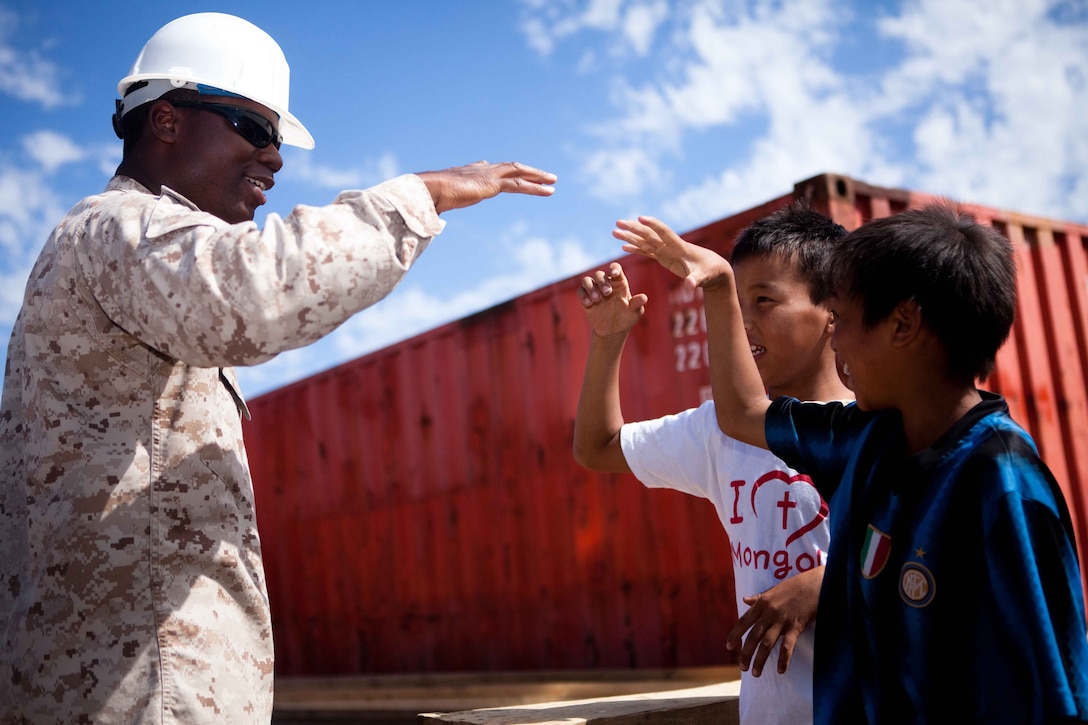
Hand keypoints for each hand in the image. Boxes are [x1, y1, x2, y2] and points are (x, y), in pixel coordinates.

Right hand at [417, 161, 555, 213]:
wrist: (430, 189)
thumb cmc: (429, 197)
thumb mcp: (437, 200)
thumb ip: (440, 203)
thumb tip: (432, 210)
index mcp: (468, 172)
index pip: (487, 168)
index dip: (500, 171)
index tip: (508, 172)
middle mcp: (480, 169)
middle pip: (510, 168)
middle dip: (527, 172)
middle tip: (543, 176)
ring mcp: (488, 174)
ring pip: (519, 173)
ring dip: (537, 177)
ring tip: (553, 182)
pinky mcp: (493, 184)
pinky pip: (520, 184)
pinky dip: (536, 187)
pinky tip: (548, 191)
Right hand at [577, 262, 647, 337]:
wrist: (613, 331)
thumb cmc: (626, 318)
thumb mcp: (634, 312)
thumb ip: (637, 304)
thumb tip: (644, 298)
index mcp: (619, 282)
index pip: (615, 268)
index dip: (614, 268)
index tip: (614, 273)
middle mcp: (606, 284)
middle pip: (600, 274)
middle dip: (602, 282)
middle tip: (607, 293)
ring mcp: (595, 290)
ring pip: (587, 280)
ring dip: (590, 287)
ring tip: (596, 299)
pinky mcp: (586, 298)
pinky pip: (580, 292)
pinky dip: (583, 295)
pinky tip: (589, 303)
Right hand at [613, 216, 731, 290]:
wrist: (713, 269)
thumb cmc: (710, 272)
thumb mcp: (703, 278)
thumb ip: (695, 281)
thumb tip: (690, 286)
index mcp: (679, 247)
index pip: (664, 233)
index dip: (653, 225)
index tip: (640, 218)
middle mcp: (670, 246)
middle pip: (649, 234)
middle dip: (634, 228)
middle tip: (618, 222)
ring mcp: (666, 250)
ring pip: (645, 241)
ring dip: (630, 236)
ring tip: (615, 231)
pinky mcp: (664, 257)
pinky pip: (646, 251)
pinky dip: (635, 247)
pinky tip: (624, 245)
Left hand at [725, 566, 822, 676]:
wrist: (815, 584)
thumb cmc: (795, 586)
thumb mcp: (773, 590)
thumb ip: (758, 597)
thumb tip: (744, 600)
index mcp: (762, 604)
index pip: (744, 622)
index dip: (735, 635)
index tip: (729, 647)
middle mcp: (768, 613)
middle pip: (753, 636)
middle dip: (746, 653)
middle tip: (742, 667)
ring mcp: (781, 620)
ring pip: (766, 644)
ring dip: (760, 660)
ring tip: (755, 673)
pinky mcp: (795, 627)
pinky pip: (787, 646)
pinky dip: (783, 660)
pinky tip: (780, 671)